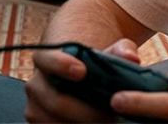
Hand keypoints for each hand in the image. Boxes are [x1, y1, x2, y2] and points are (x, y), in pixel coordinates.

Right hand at [25, 39, 141, 122]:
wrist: (80, 78)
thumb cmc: (93, 65)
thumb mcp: (108, 52)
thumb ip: (121, 50)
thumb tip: (131, 57)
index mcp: (46, 59)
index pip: (47, 59)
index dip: (61, 65)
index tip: (82, 72)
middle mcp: (36, 83)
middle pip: (56, 101)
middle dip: (85, 111)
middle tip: (109, 116)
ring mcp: (35, 106)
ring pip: (54, 121)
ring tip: (106, 122)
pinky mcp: (39, 122)